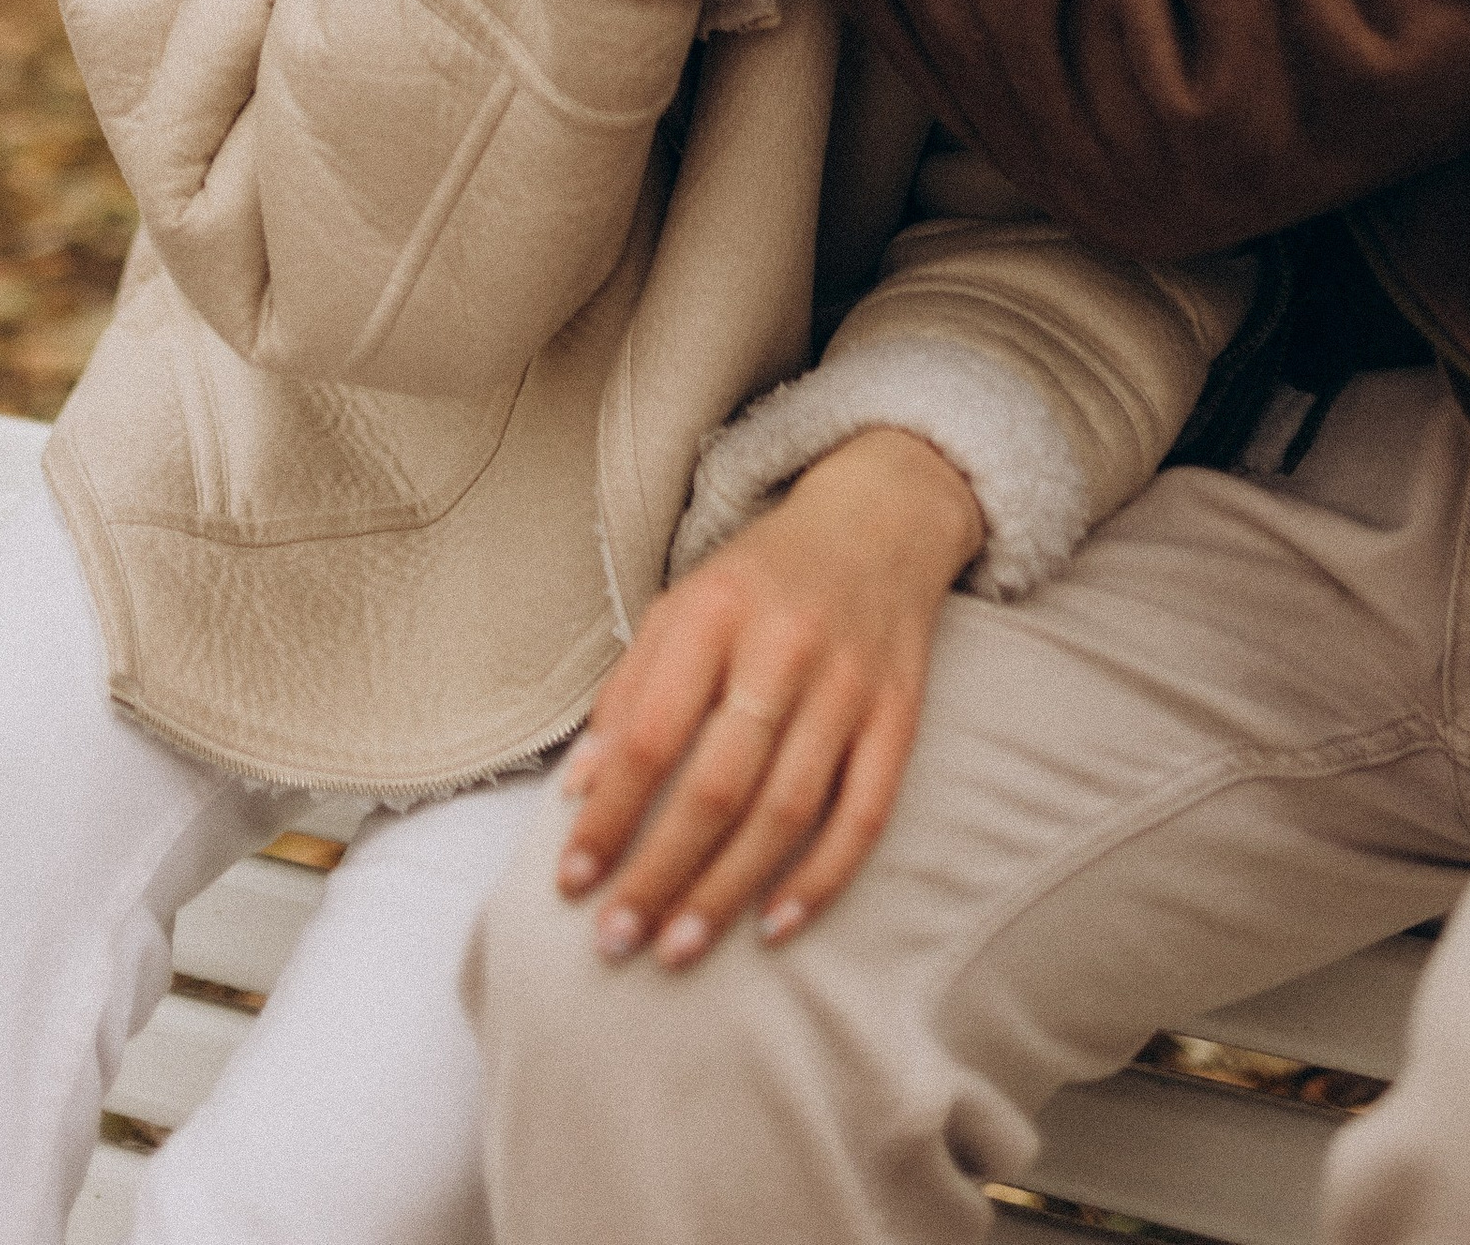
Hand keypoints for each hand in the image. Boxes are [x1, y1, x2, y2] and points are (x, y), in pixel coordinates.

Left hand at [553, 428, 982, 964]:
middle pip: (717, 784)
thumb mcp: (681, 608)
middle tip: (615, 942)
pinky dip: (821, 878)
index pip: (650, 735)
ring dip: (727, 891)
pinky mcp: (899, 717)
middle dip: (661, 873)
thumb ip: (629, 693)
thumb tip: (579, 792)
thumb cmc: (760, 579)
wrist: (879, 520)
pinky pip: (864, 814)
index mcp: (712, 615)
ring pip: (786, 810)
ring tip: (677, 948)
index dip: (607, 818)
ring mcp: (848, 686)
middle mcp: (781, 649)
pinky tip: (775, 926)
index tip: (570, 883)